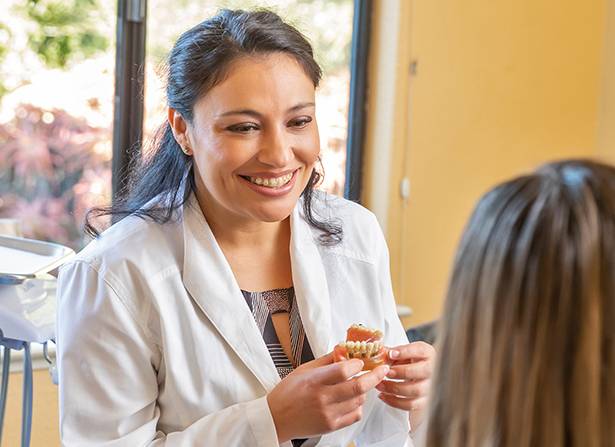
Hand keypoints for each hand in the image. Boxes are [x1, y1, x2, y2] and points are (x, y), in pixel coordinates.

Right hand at [267, 352, 389, 442]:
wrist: (276, 418)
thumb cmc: (288, 391)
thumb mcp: (303, 369)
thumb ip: (326, 360)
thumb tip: (344, 349)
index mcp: (314, 380)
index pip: (344, 370)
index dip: (357, 364)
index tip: (360, 360)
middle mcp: (323, 398)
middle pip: (358, 387)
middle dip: (374, 376)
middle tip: (382, 369)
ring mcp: (328, 414)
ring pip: (359, 400)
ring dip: (364, 390)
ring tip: (359, 384)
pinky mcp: (331, 426)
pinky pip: (355, 414)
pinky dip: (358, 405)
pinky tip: (352, 399)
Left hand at [375, 341, 434, 427]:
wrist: (418, 377)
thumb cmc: (410, 362)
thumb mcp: (403, 353)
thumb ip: (392, 352)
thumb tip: (379, 352)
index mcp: (427, 353)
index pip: (420, 350)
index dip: (405, 351)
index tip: (391, 354)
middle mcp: (433, 370)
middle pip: (421, 371)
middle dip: (401, 372)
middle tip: (386, 372)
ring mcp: (430, 388)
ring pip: (415, 390)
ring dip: (394, 388)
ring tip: (380, 384)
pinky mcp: (424, 402)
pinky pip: (410, 404)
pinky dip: (394, 401)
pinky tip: (383, 395)